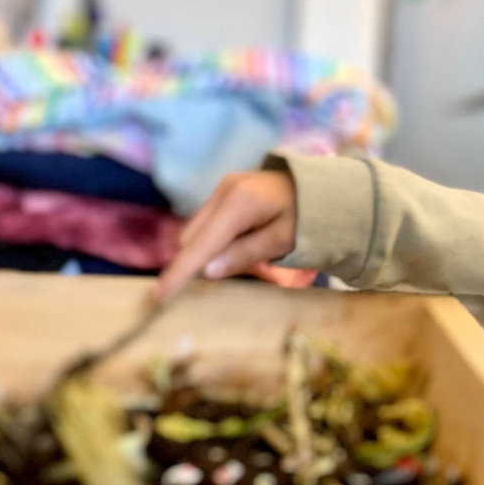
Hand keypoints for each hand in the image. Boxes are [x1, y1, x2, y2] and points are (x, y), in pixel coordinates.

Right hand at [156, 170, 296, 302]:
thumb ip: (244, 254)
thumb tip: (207, 271)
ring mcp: (223, 188)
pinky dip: (213, 239)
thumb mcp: (282, 242)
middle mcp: (225, 190)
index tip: (160, 296)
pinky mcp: (226, 191)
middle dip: (193, 262)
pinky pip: (207, 222)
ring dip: (204, 251)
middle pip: (191, 237)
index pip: (202, 244)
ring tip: (235, 260)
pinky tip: (236, 245)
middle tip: (211, 283)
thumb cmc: (308, 218)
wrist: (323, 188)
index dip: (180, 271)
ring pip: (196, 229)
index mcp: (239, 202)